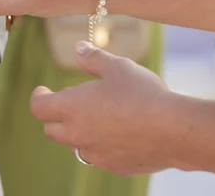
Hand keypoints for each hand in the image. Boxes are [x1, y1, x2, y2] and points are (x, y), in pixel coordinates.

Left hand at [29, 41, 177, 175]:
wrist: (175, 131)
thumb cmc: (143, 94)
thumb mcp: (117, 67)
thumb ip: (93, 58)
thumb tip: (78, 48)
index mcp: (72, 108)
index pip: (39, 107)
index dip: (39, 97)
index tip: (43, 90)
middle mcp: (77, 134)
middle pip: (51, 129)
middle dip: (55, 115)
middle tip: (72, 102)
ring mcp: (95, 154)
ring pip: (75, 145)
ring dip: (78, 132)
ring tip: (98, 116)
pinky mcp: (114, 167)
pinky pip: (99, 156)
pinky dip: (101, 145)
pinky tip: (120, 133)